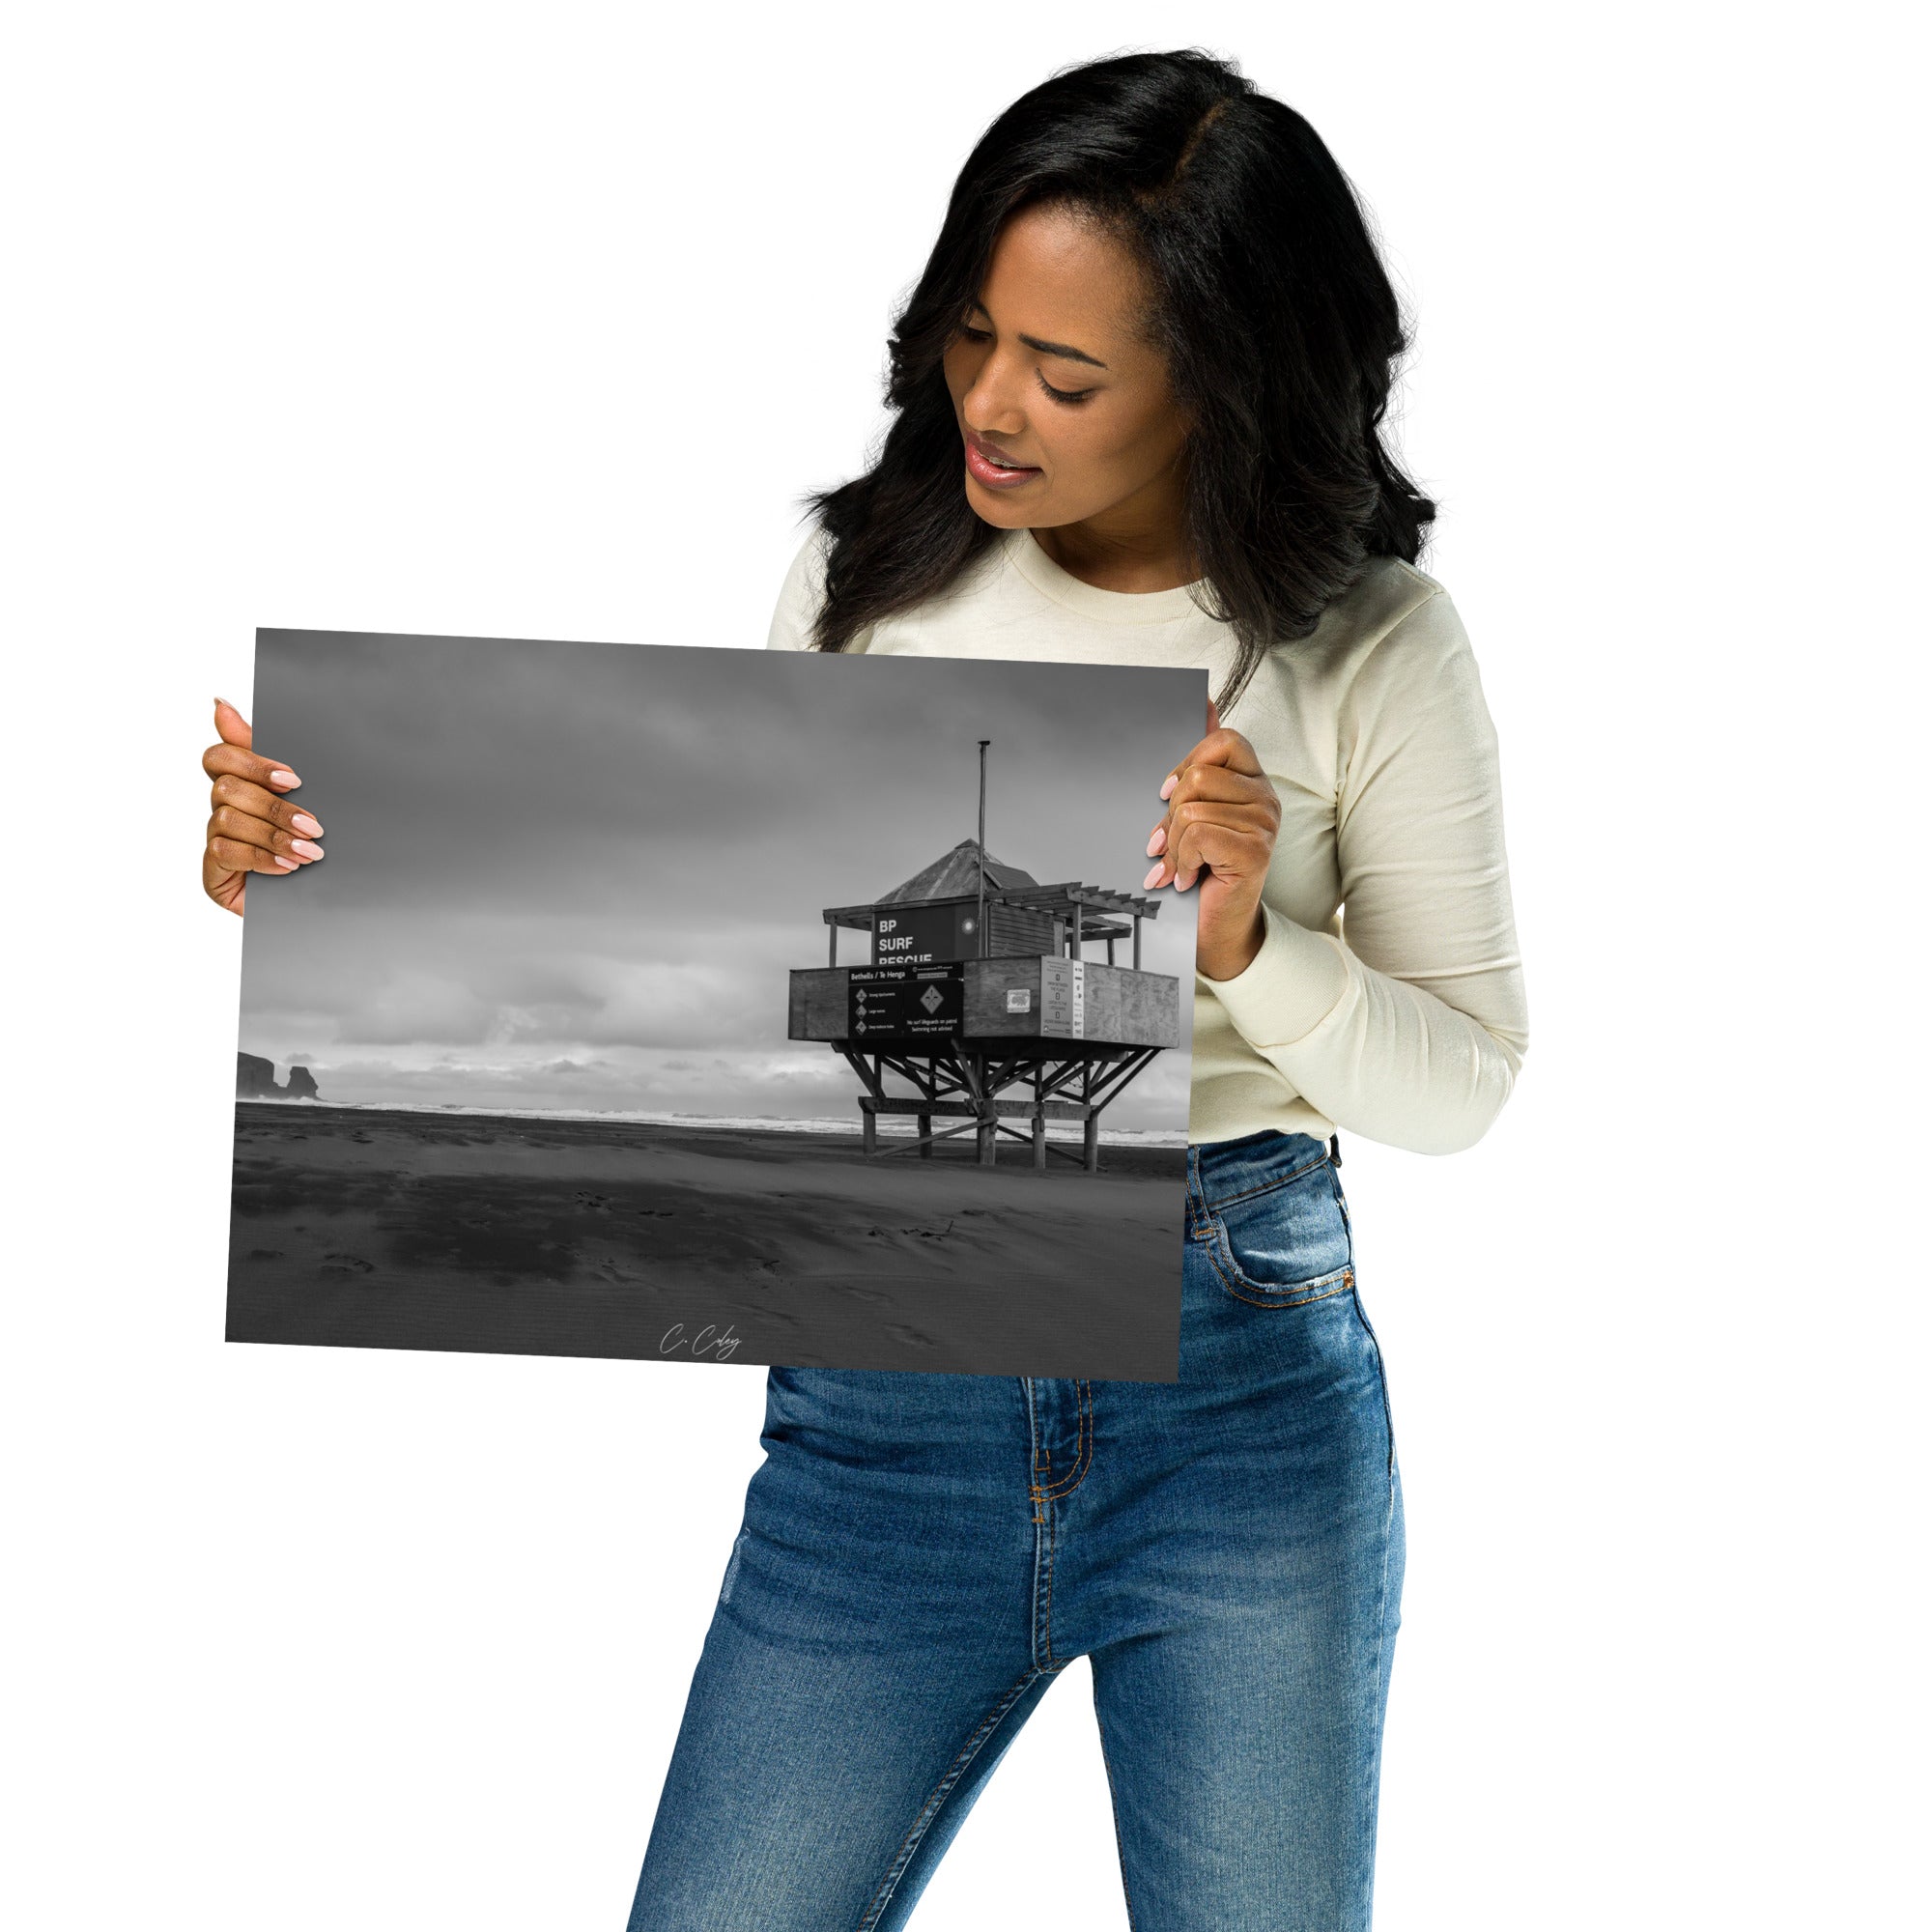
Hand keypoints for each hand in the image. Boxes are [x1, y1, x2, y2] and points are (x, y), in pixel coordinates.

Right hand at [201, 698, 324, 915]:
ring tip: (310, 852)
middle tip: (315, 826)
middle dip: (275, 807)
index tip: (293, 779)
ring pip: (227, 819)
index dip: (252, 763)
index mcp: (241, 784)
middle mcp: (222, 809)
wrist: (321, 901)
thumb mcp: (305, 796)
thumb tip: (219, 704)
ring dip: (273, 835)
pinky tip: (288, 868)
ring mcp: (215, 840)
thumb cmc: (311, 843)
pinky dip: (261, 858)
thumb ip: (269, 753)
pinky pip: (225, 852)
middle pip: (227, 788)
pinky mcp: (212, 871)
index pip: (220, 756)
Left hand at [1143, 698, 1279, 980]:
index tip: (1167, 795)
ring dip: (1173, 844)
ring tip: (1177, 865)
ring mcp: (1264, 823)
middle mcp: (1265, 797)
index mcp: (1251, 781)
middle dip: (1171, 813)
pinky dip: (1180, 860)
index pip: (1223, 739)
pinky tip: (1185, 878)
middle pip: (1200, 774)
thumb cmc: (1201, 871)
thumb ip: (1200, 763)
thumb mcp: (1194, 813)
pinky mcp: (1255, 849)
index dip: (1187, 763)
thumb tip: (1204, 704)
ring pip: (1193, 808)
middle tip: (1166, 842)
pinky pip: (1198, 834)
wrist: (1214, 929)